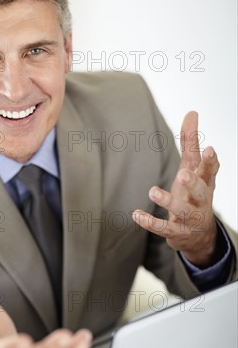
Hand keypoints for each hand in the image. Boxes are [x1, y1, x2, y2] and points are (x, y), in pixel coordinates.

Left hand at [133, 111, 219, 266]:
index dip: (211, 162)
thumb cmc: (193, 195)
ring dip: (168, 201)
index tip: (209, 150)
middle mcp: (200, 201)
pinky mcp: (177, 233)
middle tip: (183, 174)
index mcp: (205, 183)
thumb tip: (192, 112)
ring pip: (182, 211)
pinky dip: (150, 222)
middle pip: (200, 192)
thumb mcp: (192, 169)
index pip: (210, 171)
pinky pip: (164, 228)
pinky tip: (136, 215)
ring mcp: (190, 219)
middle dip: (192, 183)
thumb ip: (191, 142)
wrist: (199, 235)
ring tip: (152, 191)